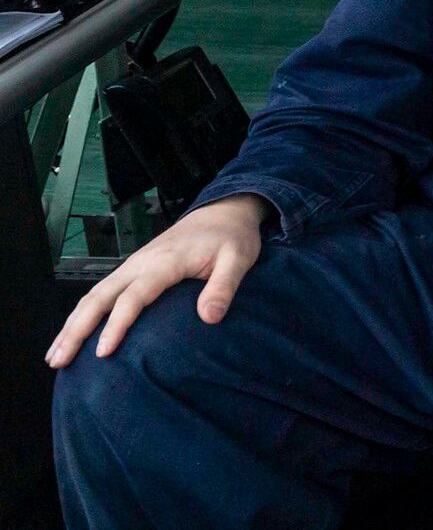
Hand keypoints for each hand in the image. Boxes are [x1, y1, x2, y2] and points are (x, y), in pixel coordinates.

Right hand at [46, 194, 266, 367]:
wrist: (223, 210)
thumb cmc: (231, 236)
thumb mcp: (238, 259)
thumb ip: (224, 287)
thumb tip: (210, 318)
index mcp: (165, 261)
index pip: (134, 296)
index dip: (116, 325)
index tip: (103, 352)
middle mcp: (141, 262)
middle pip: (100, 297)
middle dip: (76, 329)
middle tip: (59, 360)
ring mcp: (134, 265)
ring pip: (93, 295)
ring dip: (72, 324)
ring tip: (56, 355)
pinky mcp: (134, 269)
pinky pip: (102, 293)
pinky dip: (82, 314)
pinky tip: (74, 334)